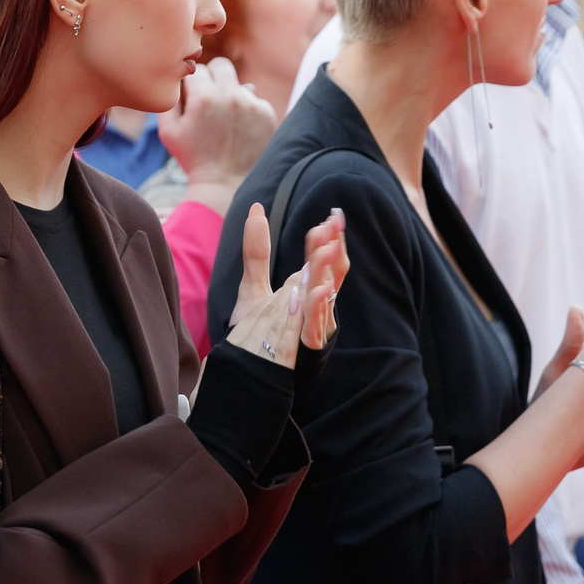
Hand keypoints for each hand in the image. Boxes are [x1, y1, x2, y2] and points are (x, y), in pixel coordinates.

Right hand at [161, 58, 277, 217]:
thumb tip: (180, 80)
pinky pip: (255, 101)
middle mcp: (230, 94)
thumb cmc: (193, 158)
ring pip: (239, 85)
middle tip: (210, 99)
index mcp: (203, 96)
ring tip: (226, 123)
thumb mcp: (168, 131)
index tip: (192, 100)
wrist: (225, 185)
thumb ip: (170, 100)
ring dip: (231, 97)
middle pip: (221, 66)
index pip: (197, 70)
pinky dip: (247, 111)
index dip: (192, 84)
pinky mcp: (267, 113)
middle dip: (213, 79)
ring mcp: (251, 103)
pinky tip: (240, 130)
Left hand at [226, 203, 349, 366]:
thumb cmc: (261, 333)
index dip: (328, 240)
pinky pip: (315, 326)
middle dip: (333, 248)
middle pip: (330, 274)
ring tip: (328, 247)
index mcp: (307, 292)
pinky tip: (319, 289)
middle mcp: (314, 308)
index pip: (322, 261)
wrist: (249, 375)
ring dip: (326, 272)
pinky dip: (317, 307)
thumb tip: (256, 208)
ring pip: (325, 297)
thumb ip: (257, 253)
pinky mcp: (305, 347)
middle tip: (334, 224)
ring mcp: (312, 327)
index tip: (331, 216)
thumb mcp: (254, 288)